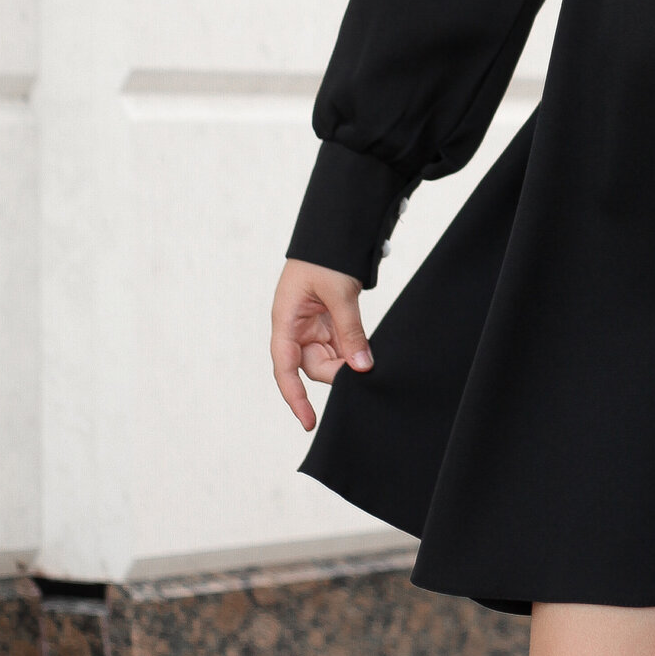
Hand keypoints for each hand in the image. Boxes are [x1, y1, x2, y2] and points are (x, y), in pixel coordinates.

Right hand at [270, 258, 372, 431]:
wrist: (334, 233)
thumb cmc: (325, 258)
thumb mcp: (339, 293)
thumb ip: (350, 330)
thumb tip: (362, 367)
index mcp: (285, 321)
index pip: (285, 368)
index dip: (295, 398)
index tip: (309, 422)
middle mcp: (295, 328)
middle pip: (313, 367)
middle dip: (337, 371)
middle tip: (365, 368)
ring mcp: (312, 326)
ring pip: (329, 359)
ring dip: (348, 361)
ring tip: (369, 355)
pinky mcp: (329, 322)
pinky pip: (340, 346)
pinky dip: (353, 351)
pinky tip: (367, 351)